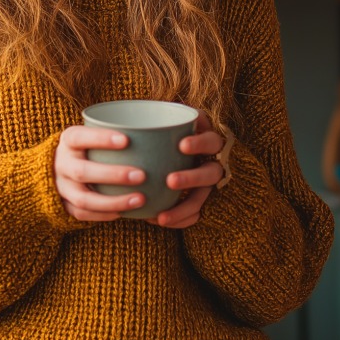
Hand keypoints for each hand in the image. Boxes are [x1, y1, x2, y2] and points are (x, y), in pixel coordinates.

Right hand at [53, 125, 148, 220]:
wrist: (57, 166)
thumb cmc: (88, 147)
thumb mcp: (93, 134)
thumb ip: (116, 134)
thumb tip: (160, 133)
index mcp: (68, 141)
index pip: (80, 137)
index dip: (101, 139)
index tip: (127, 140)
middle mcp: (61, 164)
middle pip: (82, 171)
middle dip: (113, 175)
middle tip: (142, 175)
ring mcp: (61, 187)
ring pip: (84, 199)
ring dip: (114, 201)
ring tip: (140, 200)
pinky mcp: (64, 205)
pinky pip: (83, 214)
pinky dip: (104, 214)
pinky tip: (124, 213)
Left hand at [146, 114, 226, 228]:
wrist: (159, 152)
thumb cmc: (158, 132)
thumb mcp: (158, 122)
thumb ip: (151, 121)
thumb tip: (128, 119)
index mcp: (204, 140)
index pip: (210, 140)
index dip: (199, 143)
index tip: (181, 146)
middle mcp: (210, 161)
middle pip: (212, 172)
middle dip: (192, 177)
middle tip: (170, 181)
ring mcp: (206, 182)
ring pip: (203, 197)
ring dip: (184, 207)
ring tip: (162, 216)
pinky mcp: (199, 198)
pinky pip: (196, 213)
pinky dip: (180, 219)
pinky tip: (159, 220)